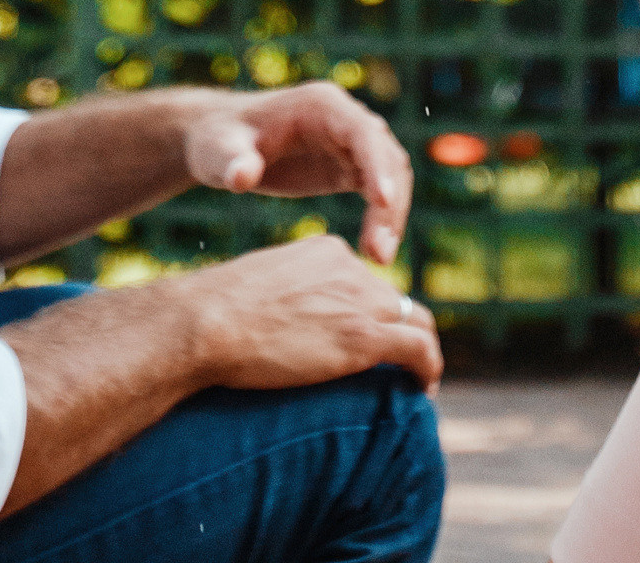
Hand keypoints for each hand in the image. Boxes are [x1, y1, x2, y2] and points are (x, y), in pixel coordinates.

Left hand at [178, 81, 413, 264]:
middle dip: (390, 202)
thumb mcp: (218, 151)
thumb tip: (243, 178)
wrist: (220, 144)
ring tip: (378, 260)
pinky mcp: (347, 166)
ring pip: (390, 175)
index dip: (377, 164)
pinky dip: (382, 219)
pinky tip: (373, 253)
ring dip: (391, 215)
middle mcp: (343, 119)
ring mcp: (349, 142)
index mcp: (320, 105)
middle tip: (379, 254)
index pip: (363, 131)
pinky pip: (378, 191)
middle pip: (386, 156)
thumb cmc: (217, 141)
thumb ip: (231, 163)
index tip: (382, 201)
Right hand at [182, 237, 440, 392]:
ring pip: (416, 320)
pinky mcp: (365, 336)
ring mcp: (361, 299)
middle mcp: (351, 267)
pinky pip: (419, 349)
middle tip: (394, 367)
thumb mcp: (263, 287)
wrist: (211, 322)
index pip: (364, 281)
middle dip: (397, 331)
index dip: (369, 312)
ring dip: (420, 350)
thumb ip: (291, 295)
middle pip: (393, 300)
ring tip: (415, 381)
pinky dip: (429, 367)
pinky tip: (423, 388)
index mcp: (326, 250)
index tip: (366, 340)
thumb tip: (291, 323)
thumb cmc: (220, 313)